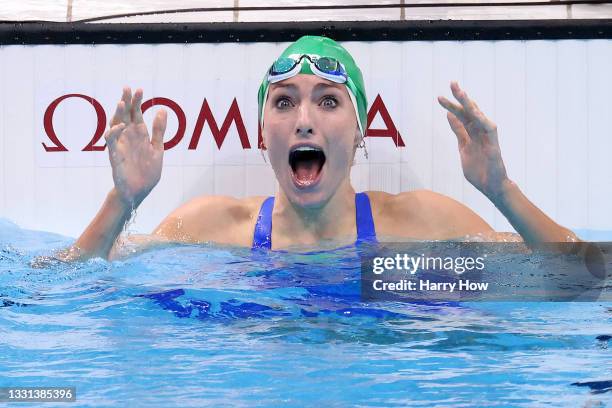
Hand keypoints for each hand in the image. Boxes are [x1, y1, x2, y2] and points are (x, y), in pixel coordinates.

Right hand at [104, 87, 166, 206]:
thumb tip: (162, 109)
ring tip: (122, 102)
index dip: (137, 102)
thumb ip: (159, 130)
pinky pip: (112, 143)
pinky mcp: (115, 157)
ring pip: (116, 126)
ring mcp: (121, 146)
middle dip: (126, 102)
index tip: (139, 89)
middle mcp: (128, 138)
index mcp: (139, 135)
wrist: (139, 191)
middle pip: (125, 116)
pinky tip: (120, 126)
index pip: (136, 114)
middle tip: (127, 88)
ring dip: (118, 114)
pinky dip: (114, 134)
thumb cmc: (147, 171)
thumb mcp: (157, 148)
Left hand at [438, 81, 509, 202]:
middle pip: (470, 111)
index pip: (461, 116)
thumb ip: (459, 131)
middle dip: (461, 97)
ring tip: (461, 93)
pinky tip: (475, 112)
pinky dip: (483, 121)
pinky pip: (489, 130)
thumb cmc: (479, 169)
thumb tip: (449, 115)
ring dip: (470, 105)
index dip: (452, 106)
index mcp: (472, 133)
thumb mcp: (463, 148)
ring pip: (479, 117)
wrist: (490, 187)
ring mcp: (488, 138)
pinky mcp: (494, 146)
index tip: (440, 97)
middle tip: (452, 83)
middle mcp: (480, 132)